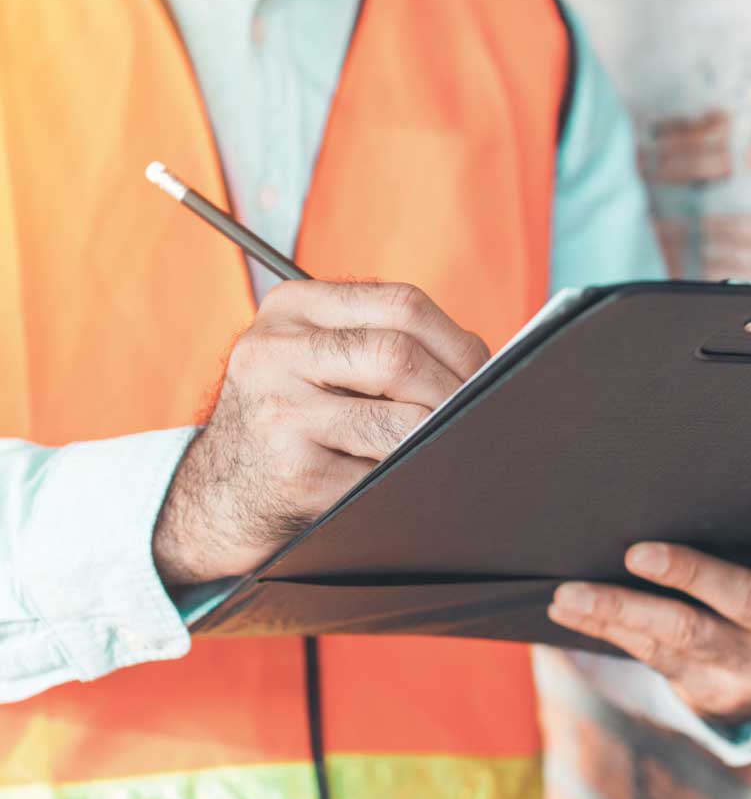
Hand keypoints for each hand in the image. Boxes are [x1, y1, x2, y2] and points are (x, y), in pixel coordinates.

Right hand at [153, 282, 488, 584]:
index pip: (401, 304)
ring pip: (398, 421)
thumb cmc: (290, 420)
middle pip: (399, 356)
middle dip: (454, 392)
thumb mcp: (314, 359)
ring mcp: (278, 413)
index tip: (484, 372)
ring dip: (436, 438)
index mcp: (290, 308)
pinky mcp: (292, 473)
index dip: (458, 341)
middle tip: (477, 415)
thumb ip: (380, 342)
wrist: (219, 494)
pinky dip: (410, 479)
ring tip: (447, 446)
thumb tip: (483, 366)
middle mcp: (273, 351)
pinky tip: (410, 479)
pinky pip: (381, 475)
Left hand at [547, 509, 750, 722]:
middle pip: (749, 601)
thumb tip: (678, 469)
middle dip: (691, 575)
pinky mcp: (710, 691)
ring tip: (571, 593)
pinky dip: (606, 627)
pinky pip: (652, 655)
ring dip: (621, 610)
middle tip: (639, 554)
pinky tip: (569, 609)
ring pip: (685, 636)